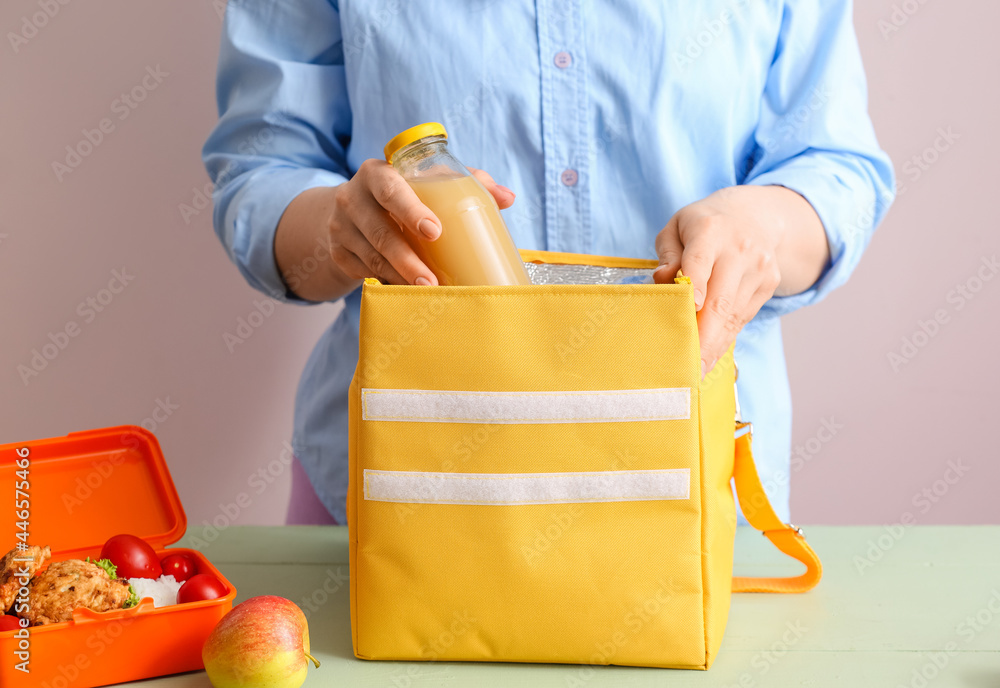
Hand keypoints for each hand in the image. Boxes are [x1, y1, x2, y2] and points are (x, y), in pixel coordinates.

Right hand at [325, 160, 514, 285]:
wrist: (349, 211)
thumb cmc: (402, 193)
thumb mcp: (426, 181)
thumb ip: (468, 183)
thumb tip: (508, 198)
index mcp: (376, 173)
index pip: (390, 189)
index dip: (410, 210)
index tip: (434, 231)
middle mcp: (352, 198)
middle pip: (379, 231)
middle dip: (407, 258)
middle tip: (432, 279)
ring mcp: (341, 228)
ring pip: (371, 257)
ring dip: (399, 276)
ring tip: (426, 291)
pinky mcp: (339, 253)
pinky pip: (364, 272)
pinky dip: (387, 283)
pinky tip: (406, 293)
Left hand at [653, 185, 828, 376]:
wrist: (755, 216)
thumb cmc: (703, 226)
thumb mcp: (677, 227)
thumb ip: (668, 253)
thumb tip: (664, 278)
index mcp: (710, 230)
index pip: (701, 262)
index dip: (695, 289)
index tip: (689, 311)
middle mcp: (739, 250)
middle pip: (720, 299)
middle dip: (703, 337)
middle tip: (687, 367)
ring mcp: (758, 269)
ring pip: (733, 315)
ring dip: (713, 345)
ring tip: (695, 371)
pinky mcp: (767, 285)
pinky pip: (742, 318)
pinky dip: (725, 339)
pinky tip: (710, 356)